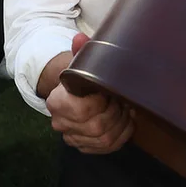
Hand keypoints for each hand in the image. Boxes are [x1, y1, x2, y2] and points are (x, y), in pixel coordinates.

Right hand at [45, 33, 134, 154]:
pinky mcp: (82, 146)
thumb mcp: (81, 61)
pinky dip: (121, 136)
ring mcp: (71, 137)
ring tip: (127, 109)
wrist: (71, 90)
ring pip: (104, 140)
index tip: (111, 90)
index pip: (84, 109)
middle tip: (125, 100)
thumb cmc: (80, 75)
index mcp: (57, 101)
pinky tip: (126, 122)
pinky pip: (106, 148)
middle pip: (98, 127)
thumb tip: (80, 38)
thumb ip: (82, 51)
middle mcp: (60, 123)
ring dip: (123, 124)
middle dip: (118, 113)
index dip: (104, 102)